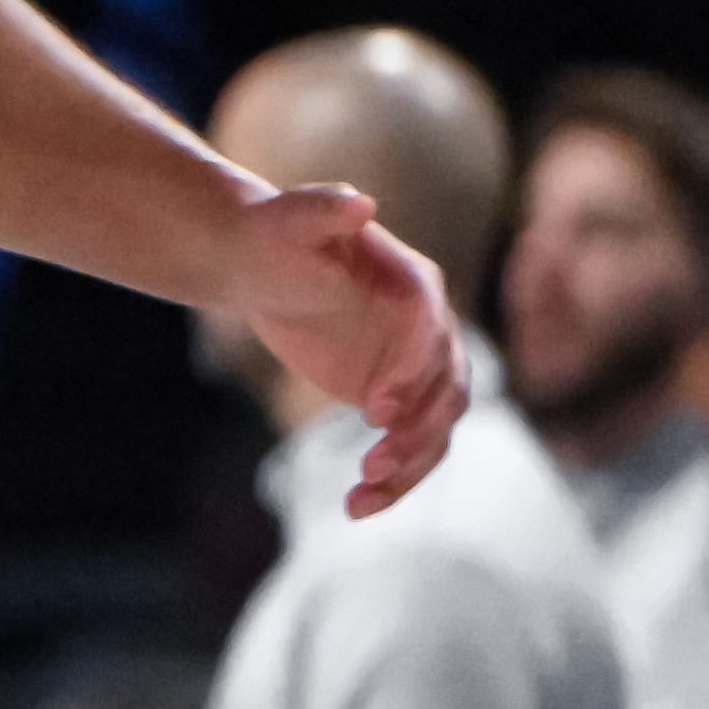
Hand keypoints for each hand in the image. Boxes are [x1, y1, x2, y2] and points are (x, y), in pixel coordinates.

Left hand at [222, 182, 464, 513]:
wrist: (260, 261)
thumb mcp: (292, 218)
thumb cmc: (275, 233)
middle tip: (375, 461)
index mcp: (416, 287)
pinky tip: (355, 507)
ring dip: (408, 469)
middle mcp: (429, 331)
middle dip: (419, 429)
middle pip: (448, 391)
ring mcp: (414, 369)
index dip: (412, 372)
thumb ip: (324, 209)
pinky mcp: (392, 397)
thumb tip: (358, 202)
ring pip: (434, 431)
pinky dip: (390, 481)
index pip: (433, 336)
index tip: (378, 408)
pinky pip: (406, 445)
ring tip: (361, 495)